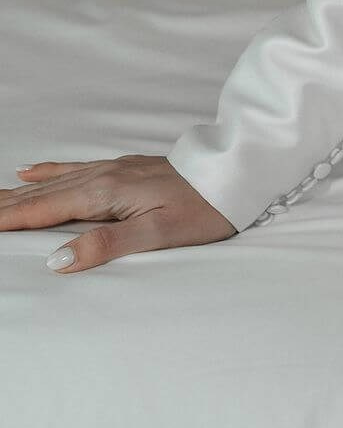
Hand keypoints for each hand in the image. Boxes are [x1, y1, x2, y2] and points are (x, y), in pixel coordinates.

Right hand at [0, 154, 235, 268]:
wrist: (235, 175)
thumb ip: (107, 245)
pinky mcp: (123, 168)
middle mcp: (103, 176)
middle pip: (40, 194)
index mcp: (106, 194)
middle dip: (4, 204)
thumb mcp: (158, 234)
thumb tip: (56, 259)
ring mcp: (112, 169)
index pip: (43, 210)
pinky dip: (46, 172)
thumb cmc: (203, 209)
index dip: (7, 218)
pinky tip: (30, 171)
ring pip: (52, 182)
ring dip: (17, 191)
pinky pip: (72, 168)